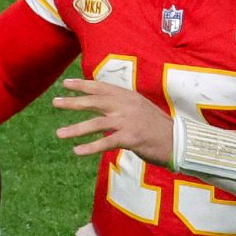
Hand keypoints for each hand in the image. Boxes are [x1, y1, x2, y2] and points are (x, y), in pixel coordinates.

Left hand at [54, 74, 171, 162]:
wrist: (179, 141)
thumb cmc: (158, 127)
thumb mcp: (140, 109)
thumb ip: (122, 105)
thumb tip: (103, 103)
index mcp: (129, 97)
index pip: (102, 87)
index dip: (83, 85)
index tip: (66, 84)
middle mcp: (127, 106)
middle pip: (95, 102)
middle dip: (73, 102)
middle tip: (55, 102)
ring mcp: (129, 122)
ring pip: (97, 123)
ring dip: (76, 129)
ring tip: (59, 134)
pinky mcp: (132, 138)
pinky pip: (107, 142)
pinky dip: (90, 147)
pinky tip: (77, 151)